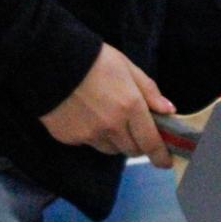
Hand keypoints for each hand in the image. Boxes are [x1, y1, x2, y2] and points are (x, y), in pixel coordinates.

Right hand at [40, 43, 174, 161]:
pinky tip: (86, 116)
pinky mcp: (71, 139)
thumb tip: (169, 110)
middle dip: (137, 143)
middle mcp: (112, 126)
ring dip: (115, 141)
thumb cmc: (95, 60)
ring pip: (111, 149)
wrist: (51, 61)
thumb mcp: (128, 67)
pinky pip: (89, 144)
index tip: (165, 162)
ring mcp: (90, 135)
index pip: (151, 142)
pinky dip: (93, 136)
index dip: (160, 155)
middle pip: (132, 150)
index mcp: (131, 107)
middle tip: (133, 129)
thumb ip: (149, 91)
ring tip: (107, 119)